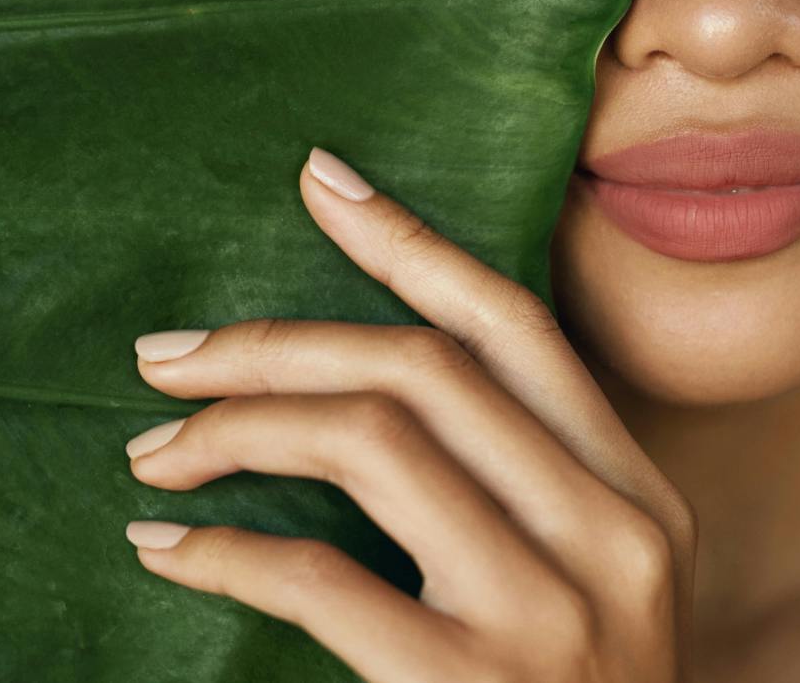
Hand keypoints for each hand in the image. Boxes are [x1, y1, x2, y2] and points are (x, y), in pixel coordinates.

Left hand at [122, 145, 697, 682]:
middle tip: (164, 354)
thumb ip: (522, 487)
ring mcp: (554, 618)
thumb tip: (367, 375)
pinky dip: (223, 553)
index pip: (515, 327)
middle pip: (423, 368)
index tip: (318, 181)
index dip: (409, 242)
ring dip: (235, 429)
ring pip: (370, 443)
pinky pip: (318, 580)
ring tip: (157, 449)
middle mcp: (617, 537)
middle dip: (274, 340)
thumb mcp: (592, 587)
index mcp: (643, 497)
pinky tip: (169, 551)